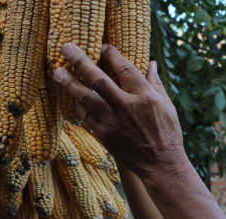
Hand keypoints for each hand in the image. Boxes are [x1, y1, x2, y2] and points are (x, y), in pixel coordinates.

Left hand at [54, 43, 187, 178]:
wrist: (160, 165)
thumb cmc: (167, 134)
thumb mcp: (167, 106)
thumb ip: (155, 83)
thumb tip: (149, 62)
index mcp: (145, 97)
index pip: (124, 68)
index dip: (111, 54)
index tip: (102, 46)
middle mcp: (125, 107)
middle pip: (98, 80)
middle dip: (80, 62)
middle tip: (67, 48)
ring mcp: (112, 122)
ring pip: (85, 99)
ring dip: (69, 85)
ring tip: (58, 72)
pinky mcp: (103, 135)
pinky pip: (86, 116)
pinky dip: (79, 105)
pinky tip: (75, 97)